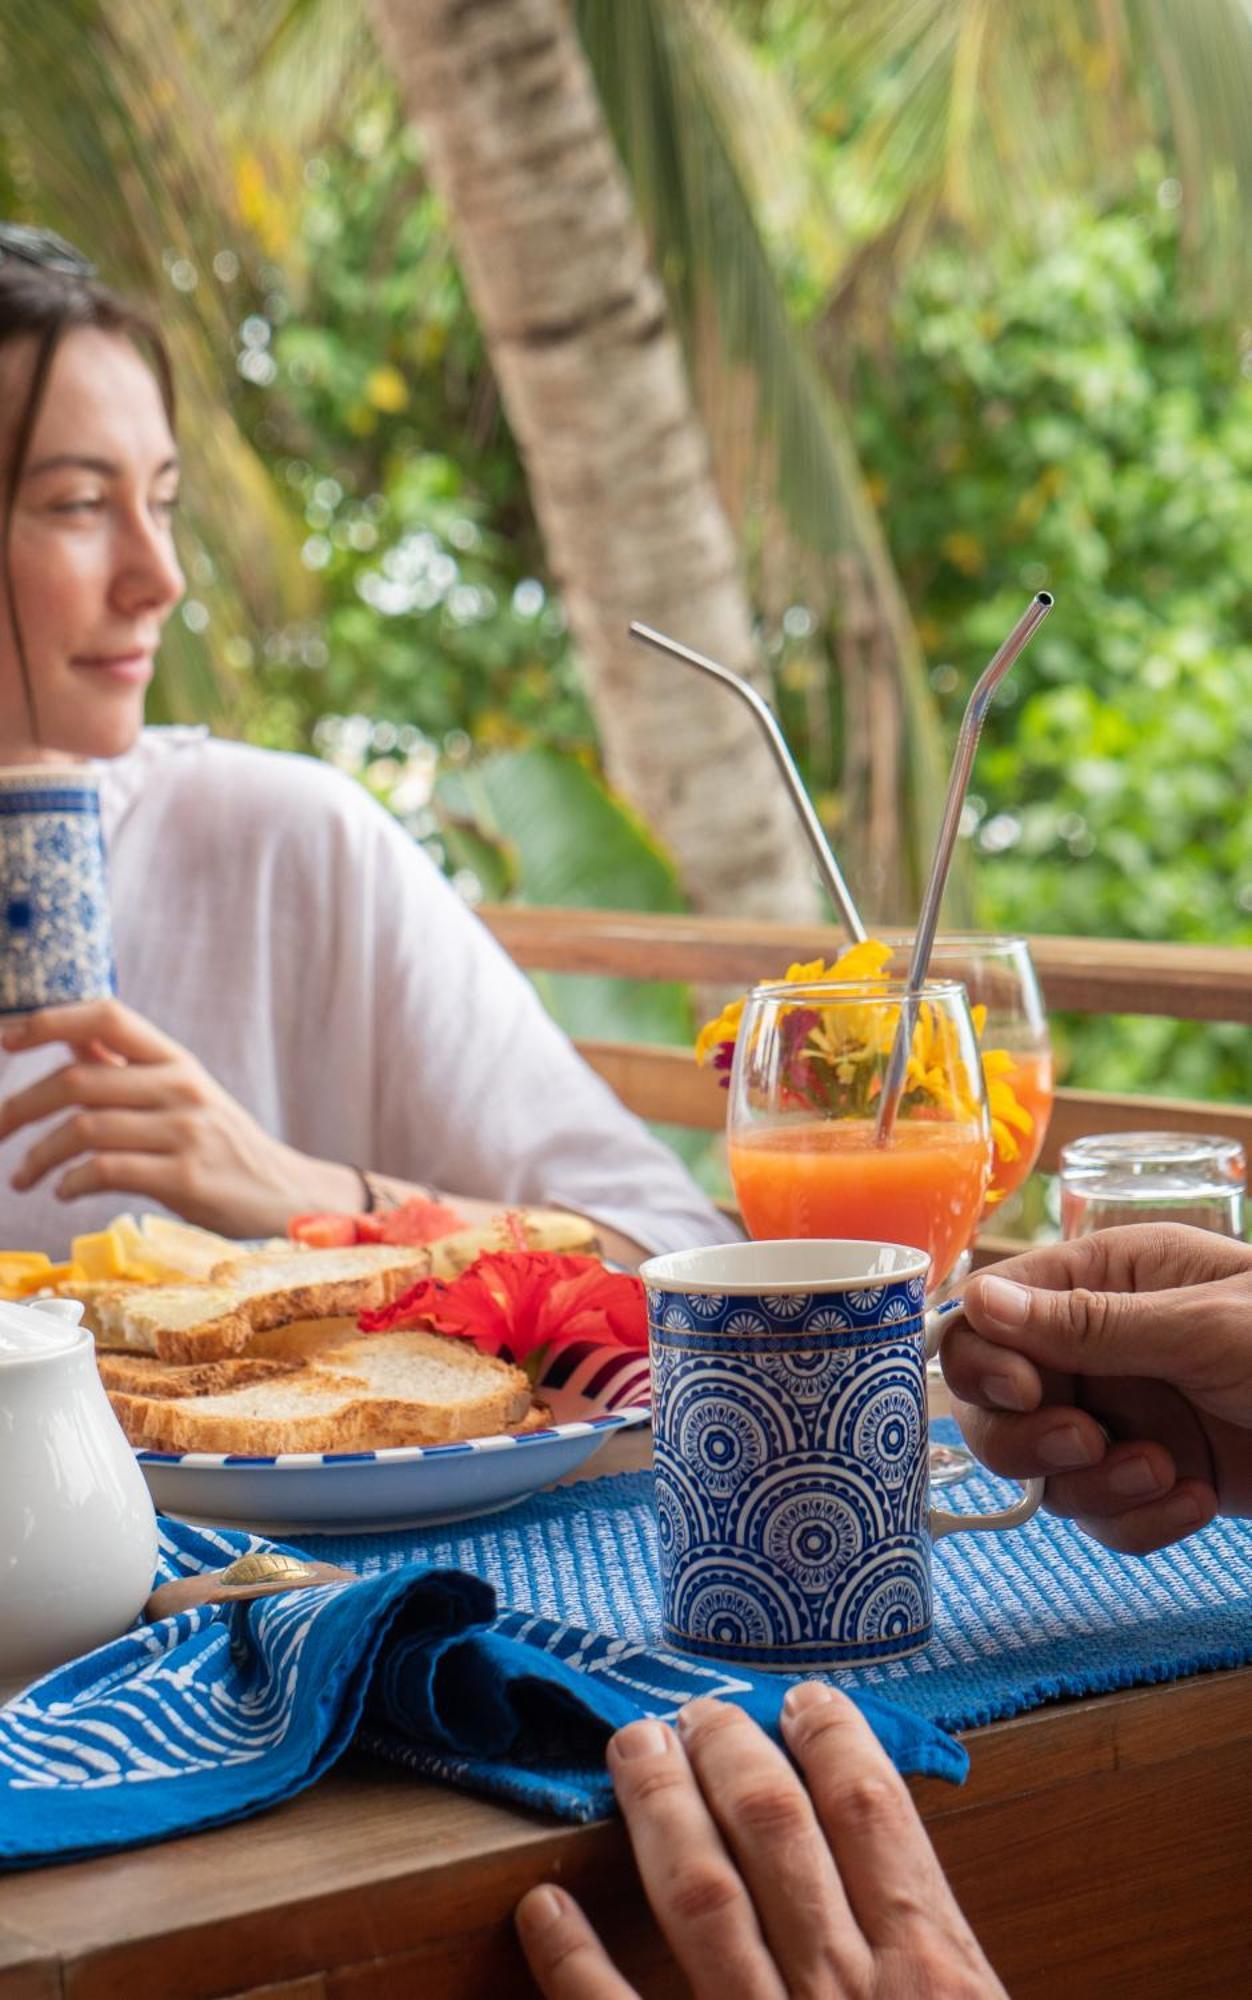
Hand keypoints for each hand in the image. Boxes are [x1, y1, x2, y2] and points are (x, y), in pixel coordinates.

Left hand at [0, 999, 360, 1236]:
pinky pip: (105, 1172)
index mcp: (176, 1060)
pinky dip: (70, 1183)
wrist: (284, 1193)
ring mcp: (185, 1132)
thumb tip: (69, 1034)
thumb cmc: (222, 1144)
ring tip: (23, 1176)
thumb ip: (126, 1067)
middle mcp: (180, 1087)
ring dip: (38, 1156)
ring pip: (83, 1129)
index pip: (107, 1016)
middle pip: (78, 1079)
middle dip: (20, 1106)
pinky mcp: (184, 1179)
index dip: (51, 1020)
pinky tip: (62, 1192)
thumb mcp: (182, 1094)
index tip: (7, 1037)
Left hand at [515, 1687, 1003, 1998]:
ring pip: (702, 1894)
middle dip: (732, 1749)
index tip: (800, 1696)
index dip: (834, 1740)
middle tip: (696, 1705)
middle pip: (779, 1828)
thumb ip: (942, 1978)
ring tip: (630, 1747)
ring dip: (659, 1808)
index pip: (876, 1820)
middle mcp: (849, 1995)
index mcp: (938, 1983)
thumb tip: (895, 1891)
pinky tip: (543, 1904)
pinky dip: (574, 1961)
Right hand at [943, 1225, 1251, 1553]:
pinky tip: (1194, 1501)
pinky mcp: (1154, 1478)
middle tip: (1083, 1445)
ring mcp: (1126, 1416)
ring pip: (1044, 1471)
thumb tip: (980, 1298)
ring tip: (1161, 1474)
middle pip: (995, 1403)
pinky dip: (1138, 1522)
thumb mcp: (1204, 1328)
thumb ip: (1090, 1322)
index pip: (991, 1313)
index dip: (986, 1358)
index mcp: (1105, 1278)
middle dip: (1027, 1438)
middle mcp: (1100, 1347)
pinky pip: (1101, 1516)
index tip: (1027, 1391)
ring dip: (1094, 1487)